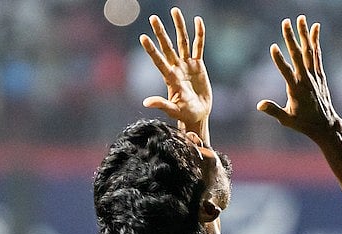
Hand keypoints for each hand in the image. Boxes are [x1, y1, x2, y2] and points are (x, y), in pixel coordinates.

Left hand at [140, 8, 211, 139]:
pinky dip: (199, 34)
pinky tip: (197, 21)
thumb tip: (146, 103)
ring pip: (182, 41)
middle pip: (167, 46)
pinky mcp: (198, 65)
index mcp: (170, 78)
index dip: (151, 50)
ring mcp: (187, 65)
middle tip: (153, 18)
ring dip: (179, 26)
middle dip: (161, 32)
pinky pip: (198, 46)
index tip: (143, 37)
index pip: (159, 60)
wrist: (197, 115)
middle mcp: (176, 68)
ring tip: (174, 10)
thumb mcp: (173, 110)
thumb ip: (161, 104)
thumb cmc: (185, 114)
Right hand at [256, 16, 340, 142]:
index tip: (273, 46)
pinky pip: (317, 54)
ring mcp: (314, 75)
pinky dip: (316, 41)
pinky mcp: (319, 74)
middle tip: (285, 22)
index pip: (286, 72)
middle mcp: (306, 79)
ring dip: (304, 34)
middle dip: (291, 38)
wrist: (325, 124)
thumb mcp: (287, 120)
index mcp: (296, 90)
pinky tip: (315, 27)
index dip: (279, 60)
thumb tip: (259, 105)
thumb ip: (273, 111)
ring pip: (309, 51)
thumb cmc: (303, 123)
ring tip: (300, 18)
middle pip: (298, 55)